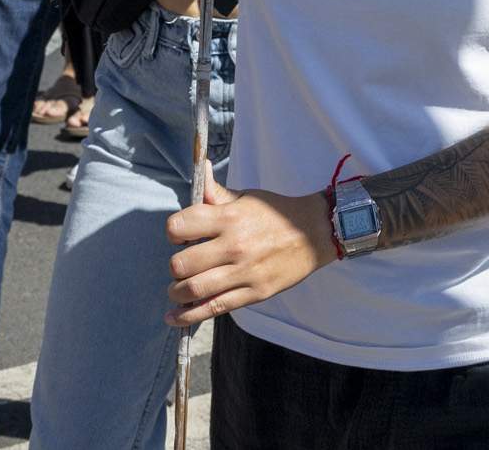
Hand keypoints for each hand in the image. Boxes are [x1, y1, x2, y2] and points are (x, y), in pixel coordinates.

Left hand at [166, 182, 329, 325]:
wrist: (315, 232)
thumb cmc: (277, 213)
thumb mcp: (248, 197)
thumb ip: (218, 194)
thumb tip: (201, 172)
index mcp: (230, 217)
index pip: (181, 226)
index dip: (173, 232)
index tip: (179, 237)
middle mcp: (234, 245)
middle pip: (182, 263)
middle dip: (174, 267)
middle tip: (181, 266)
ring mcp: (244, 272)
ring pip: (194, 289)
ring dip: (177, 292)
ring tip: (178, 290)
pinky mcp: (254, 293)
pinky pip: (214, 308)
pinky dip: (188, 316)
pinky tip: (174, 317)